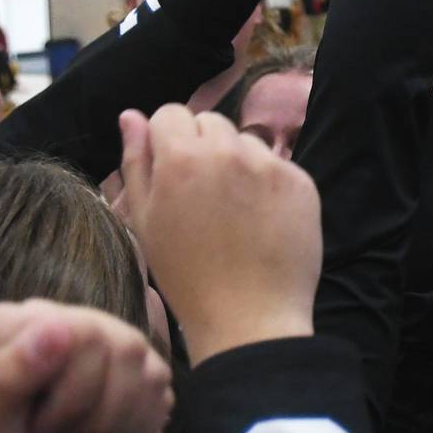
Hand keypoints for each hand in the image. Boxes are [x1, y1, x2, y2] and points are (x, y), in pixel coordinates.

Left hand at [0, 299, 172, 432]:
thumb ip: (5, 378)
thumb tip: (56, 326)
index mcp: (12, 324)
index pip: (79, 329)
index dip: (73, 388)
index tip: (39, 426)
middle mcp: (58, 320)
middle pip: (122, 346)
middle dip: (95, 410)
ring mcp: (96, 343)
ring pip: (147, 366)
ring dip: (118, 421)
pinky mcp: (125, 372)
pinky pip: (161, 385)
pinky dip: (139, 426)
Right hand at [119, 106, 320, 363]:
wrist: (249, 319)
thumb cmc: (185, 275)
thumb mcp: (144, 221)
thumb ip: (136, 162)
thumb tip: (131, 116)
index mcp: (181, 157)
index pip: (170, 113)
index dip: (166, 140)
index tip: (171, 172)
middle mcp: (228, 149)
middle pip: (209, 121)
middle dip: (201, 146)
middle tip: (202, 194)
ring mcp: (269, 163)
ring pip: (245, 141)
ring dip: (236, 162)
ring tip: (233, 212)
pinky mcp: (301, 181)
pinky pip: (278, 165)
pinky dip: (268, 184)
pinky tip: (261, 220)